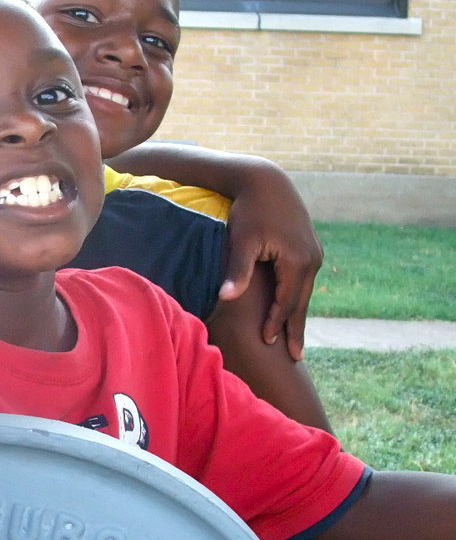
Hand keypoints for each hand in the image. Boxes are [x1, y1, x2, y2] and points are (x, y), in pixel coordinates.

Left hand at [215, 163, 321, 360]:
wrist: (265, 181)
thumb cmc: (249, 210)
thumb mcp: (242, 241)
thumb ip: (237, 271)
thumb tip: (226, 298)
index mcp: (298, 261)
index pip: (286, 302)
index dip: (277, 324)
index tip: (268, 345)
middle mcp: (312, 258)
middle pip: (301, 302)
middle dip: (296, 329)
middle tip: (295, 358)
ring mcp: (314, 252)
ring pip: (304, 292)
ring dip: (298, 315)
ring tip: (295, 340)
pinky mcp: (309, 247)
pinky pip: (302, 280)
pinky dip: (297, 298)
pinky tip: (292, 309)